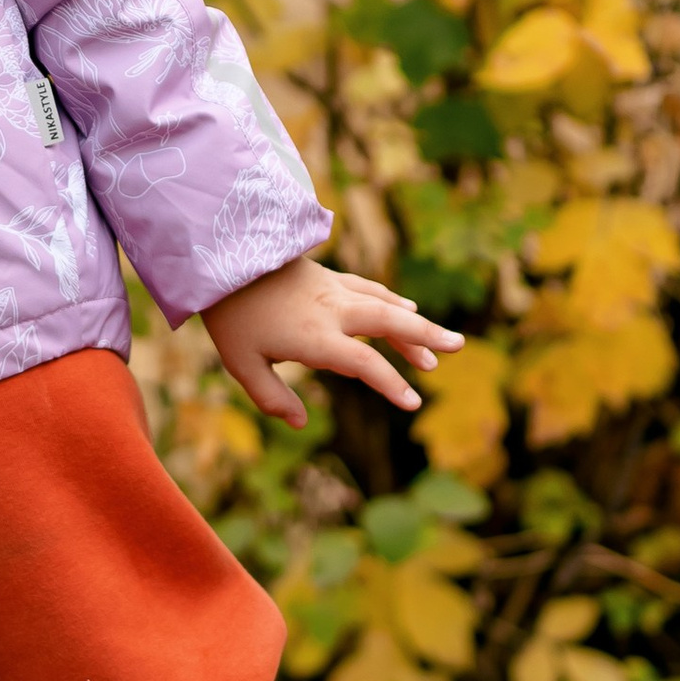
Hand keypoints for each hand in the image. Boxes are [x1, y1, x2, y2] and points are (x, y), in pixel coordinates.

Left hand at [201, 255, 464, 429]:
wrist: (221, 258)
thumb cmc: (230, 316)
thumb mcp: (242, 364)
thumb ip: (272, 397)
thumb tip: (301, 422)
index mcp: (316, 337)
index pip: (365, 364)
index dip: (391, 385)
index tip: (413, 403)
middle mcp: (333, 311)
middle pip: (389, 323)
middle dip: (426, 337)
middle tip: (458, 347)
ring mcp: (332, 290)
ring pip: (384, 305)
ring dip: (414, 323)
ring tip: (439, 345)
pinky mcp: (327, 276)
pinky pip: (369, 290)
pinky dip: (391, 301)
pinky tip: (405, 309)